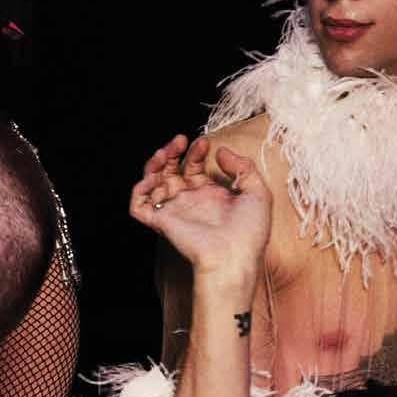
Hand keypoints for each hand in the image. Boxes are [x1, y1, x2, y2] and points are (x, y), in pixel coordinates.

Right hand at [129, 135, 269, 285]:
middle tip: (180, 141)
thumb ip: (243, 167)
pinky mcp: (160, 222)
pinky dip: (139, 189)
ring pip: (152, 182)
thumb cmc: (249, 231)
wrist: (233, 256)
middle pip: (171, 171)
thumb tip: (221, 151)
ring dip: (154, 164)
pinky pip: (138, 205)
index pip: (194, 168)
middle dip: (173, 152)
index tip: (204, 143)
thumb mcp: (258, 192)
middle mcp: (189, 202)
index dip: (196, 153)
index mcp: (210, 196)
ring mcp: (174, 211)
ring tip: (164, 152)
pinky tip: (153, 178)